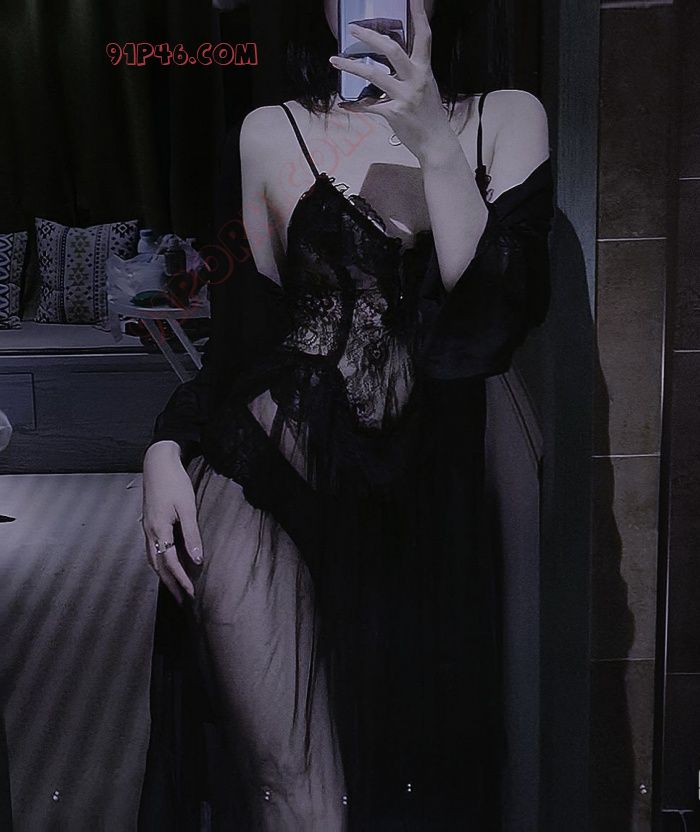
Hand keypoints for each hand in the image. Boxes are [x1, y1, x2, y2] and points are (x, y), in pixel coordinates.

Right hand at [141, 441, 202, 603]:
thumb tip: (197, 560)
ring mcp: (146, 528)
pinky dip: (159, 562)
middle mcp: (149, 532)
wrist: (157, 462)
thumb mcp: (187, 507)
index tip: (192, 594)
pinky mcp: (148, 523)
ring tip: (175, 588)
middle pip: (158, 566)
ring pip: (152, 559)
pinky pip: (151, 550)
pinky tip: (165, 565)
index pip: (170, 563)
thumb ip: (191, 534)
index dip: (181, 580)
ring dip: (163, 576)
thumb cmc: (175, 483)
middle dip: (171, 584)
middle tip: (183, 600)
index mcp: (159, 530)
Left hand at [329, 0, 459, 164]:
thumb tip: (392, 65)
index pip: (423, 37)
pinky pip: (369, 106)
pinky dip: (355, 105)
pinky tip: (345, 104)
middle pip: (392, 50)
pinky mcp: (394, 114)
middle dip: (370, 37)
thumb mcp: (425, 88)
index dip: (419, 16)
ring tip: (335, 60)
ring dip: (351, 66)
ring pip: (374, 75)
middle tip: (352, 30)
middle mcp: (415, 80)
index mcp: (424, 70)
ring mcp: (404, 96)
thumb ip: (411, 74)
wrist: (436, 143)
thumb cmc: (429, 116)